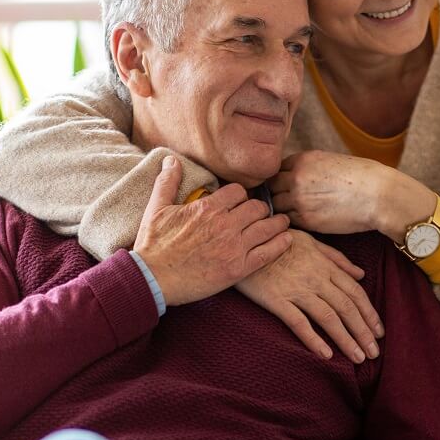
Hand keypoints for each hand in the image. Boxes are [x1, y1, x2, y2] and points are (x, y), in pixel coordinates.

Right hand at [133, 156, 291, 305]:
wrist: (152, 279)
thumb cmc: (153, 245)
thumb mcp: (156, 208)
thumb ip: (167, 182)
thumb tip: (170, 160)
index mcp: (207, 207)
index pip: (239, 191)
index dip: (242, 194)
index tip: (242, 200)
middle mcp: (225, 224)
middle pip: (257, 207)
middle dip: (260, 208)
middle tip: (263, 212)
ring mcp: (234, 247)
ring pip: (267, 227)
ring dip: (277, 223)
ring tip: (282, 222)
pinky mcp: (238, 268)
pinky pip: (268, 252)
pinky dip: (281, 244)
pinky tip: (286, 239)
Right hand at [235, 231, 384, 362]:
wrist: (244, 241)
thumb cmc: (278, 241)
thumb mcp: (310, 241)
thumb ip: (336, 258)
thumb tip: (361, 274)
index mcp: (325, 265)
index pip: (355, 293)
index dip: (369, 313)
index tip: (379, 331)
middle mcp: (316, 279)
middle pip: (347, 308)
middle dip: (363, 332)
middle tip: (374, 353)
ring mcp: (297, 290)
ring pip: (328, 318)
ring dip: (346, 339)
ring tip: (358, 357)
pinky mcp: (277, 300)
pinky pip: (299, 323)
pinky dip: (314, 340)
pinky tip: (326, 354)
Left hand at [268, 151, 393, 234]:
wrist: (378, 194)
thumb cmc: (361, 176)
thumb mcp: (330, 160)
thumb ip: (309, 167)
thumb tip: (296, 175)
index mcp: (303, 159)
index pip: (276, 169)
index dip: (279, 179)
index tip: (283, 186)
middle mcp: (296, 178)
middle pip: (271, 188)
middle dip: (275, 194)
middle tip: (283, 201)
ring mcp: (299, 200)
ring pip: (277, 206)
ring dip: (282, 210)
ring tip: (293, 212)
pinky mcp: (307, 220)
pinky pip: (289, 221)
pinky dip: (292, 221)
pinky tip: (302, 220)